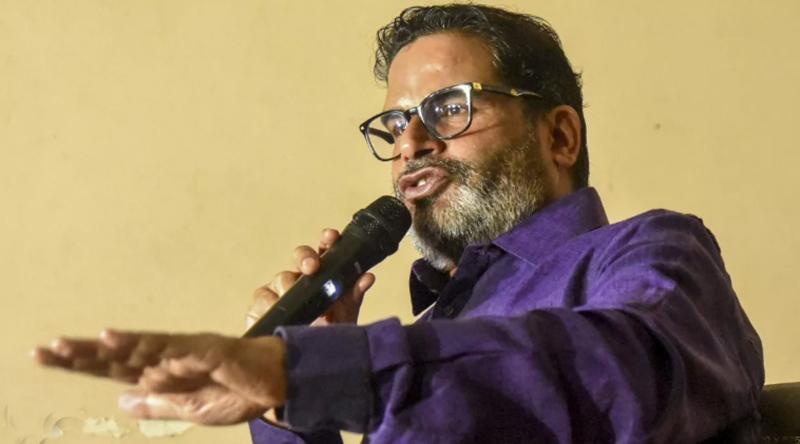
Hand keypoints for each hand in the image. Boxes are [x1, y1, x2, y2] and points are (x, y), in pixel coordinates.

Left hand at [32, 329, 285, 424]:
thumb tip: (120, 399)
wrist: (276, 384)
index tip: (44, 356)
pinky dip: (148, 346)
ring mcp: (184, 351)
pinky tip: (122, 343)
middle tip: (43, 351)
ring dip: (107, 348)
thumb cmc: (236, 394)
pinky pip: (173, 349)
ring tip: (73, 346)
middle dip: (80, 355)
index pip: (111, 369)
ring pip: (139, 348)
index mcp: (160, 375)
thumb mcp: (191, 410)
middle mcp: (165, 358)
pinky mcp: (205, 349)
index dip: (79, 363)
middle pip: (116, 356)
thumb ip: (157, 404)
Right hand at [247, 228, 375, 328]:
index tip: (331, 237)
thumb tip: (367, 277)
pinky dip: (270, 302)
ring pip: (282, 277)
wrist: (302, 368)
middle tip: (313, 267)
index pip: (326, 251)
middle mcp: (302, 279)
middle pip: (301, 256)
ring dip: (290, 285)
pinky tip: (276, 310)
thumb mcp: (344, 318)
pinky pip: (262, 297)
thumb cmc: (324, 338)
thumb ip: (354, 297)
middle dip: (307, 257)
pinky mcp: (261, 306)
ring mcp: (280, 291)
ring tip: (299, 302)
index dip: (327, 241)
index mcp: (324, 277)